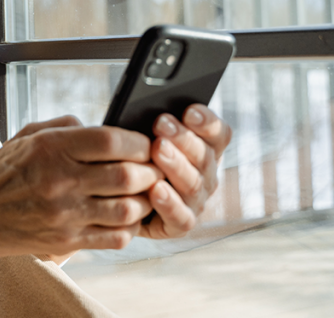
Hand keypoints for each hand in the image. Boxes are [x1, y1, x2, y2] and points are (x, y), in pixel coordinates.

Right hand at [0, 115, 162, 258]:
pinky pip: (115, 237)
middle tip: (153, 169)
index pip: (111, 140)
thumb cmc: (3, 172)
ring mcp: (64, 214)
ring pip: (127, 209)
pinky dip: (129, 227)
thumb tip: (107, 129)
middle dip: (149, 171)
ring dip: (143, 201)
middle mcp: (59, 181)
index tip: (145, 144)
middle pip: (126, 175)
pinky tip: (125, 217)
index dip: (138, 141)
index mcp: (50, 148)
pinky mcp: (66, 241)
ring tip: (142, 193)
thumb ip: (68, 128)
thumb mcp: (28, 136)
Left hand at [140, 104, 231, 238]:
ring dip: (175, 165)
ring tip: (157, 149)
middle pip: (204, 156)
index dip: (207, 122)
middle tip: (161, 123)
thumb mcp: (142, 137)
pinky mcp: (180, 225)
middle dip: (183, 138)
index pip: (219, 134)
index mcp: (205, 150)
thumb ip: (154, 126)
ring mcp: (196, 202)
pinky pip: (180, 217)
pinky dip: (169, 203)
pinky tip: (155, 189)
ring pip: (193, 184)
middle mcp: (206, 176)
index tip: (189, 110)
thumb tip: (151, 108)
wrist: (115, 200)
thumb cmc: (132, 158)